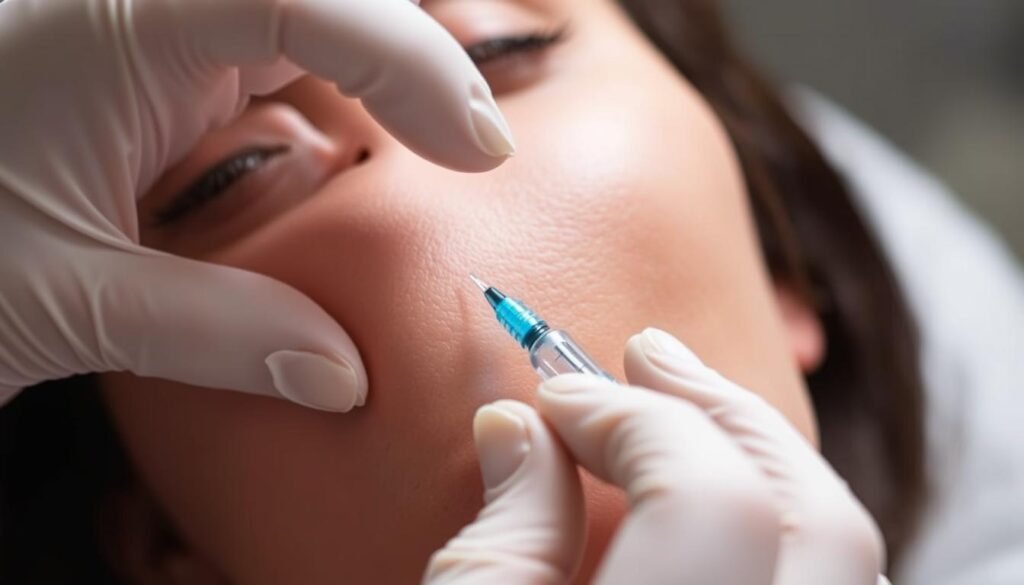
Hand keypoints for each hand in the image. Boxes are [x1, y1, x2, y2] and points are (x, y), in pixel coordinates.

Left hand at [0, 0, 513, 408]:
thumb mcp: (60, 301)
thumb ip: (219, 337)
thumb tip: (345, 376)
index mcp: (112, 30)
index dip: (410, 59)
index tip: (477, 147)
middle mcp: (140, 15)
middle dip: (410, 53)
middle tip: (471, 144)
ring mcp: (148, 37)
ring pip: (301, 20)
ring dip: (378, 69)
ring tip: (441, 138)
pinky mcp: (150, 71)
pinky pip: (266, 57)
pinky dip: (330, 94)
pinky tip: (359, 142)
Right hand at [425, 328, 890, 584]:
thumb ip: (503, 535)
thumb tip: (519, 428)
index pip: (707, 502)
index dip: (625, 422)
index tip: (552, 397)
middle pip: (822, 517)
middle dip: (727, 410)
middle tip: (648, 351)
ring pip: (846, 550)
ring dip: (766, 454)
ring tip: (690, 401)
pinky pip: (822, 581)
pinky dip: (782, 515)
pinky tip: (720, 487)